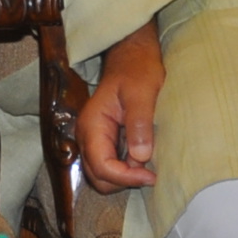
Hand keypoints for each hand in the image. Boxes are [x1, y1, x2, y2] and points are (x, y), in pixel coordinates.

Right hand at [77, 23, 165, 189]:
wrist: (131, 56)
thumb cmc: (137, 70)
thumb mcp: (142, 94)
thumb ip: (140, 124)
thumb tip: (140, 157)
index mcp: (92, 125)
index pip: (101, 166)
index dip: (125, 177)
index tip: (151, 175)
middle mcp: (87, 136)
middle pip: (97, 177)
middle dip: (123, 180)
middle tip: (150, 173)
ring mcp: (94, 139)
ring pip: (102, 175)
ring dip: (124, 177)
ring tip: (147, 166)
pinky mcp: (104, 140)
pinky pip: (109, 165)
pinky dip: (125, 170)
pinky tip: (142, 159)